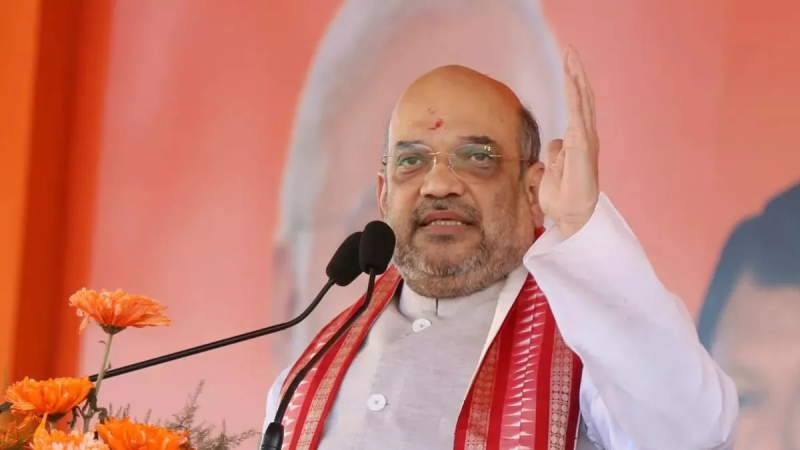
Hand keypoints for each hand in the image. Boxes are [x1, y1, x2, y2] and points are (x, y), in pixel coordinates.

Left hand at [538, 46, 599, 238]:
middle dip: (576, 72)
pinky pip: (577, 114)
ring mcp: (585, 140)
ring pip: (582, 101)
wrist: (572, 217)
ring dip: (576, 76)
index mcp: (578, 141)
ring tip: (571, 54)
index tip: (568, 64)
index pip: (576, 107)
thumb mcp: (552, 170)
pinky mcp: (581, 145)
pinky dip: (574, 94)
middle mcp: (585, 137)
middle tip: (570, 49)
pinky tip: (571, 77)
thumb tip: (555, 142)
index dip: (573, 85)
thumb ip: (555, 154)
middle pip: (582, 98)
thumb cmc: (563, 198)